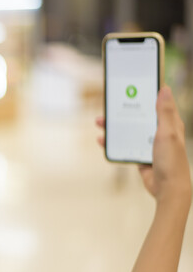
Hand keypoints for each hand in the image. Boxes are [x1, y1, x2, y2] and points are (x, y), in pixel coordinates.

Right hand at [96, 86, 191, 203]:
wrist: (168, 189)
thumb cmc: (171, 161)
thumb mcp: (167, 133)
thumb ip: (164, 112)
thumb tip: (164, 88)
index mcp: (170, 124)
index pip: (158, 102)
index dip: (147, 92)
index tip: (134, 83)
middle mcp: (159, 132)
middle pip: (139, 116)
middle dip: (123, 109)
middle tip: (108, 103)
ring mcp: (149, 144)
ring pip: (129, 130)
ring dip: (115, 126)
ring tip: (99, 122)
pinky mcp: (141, 155)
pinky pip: (124, 145)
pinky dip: (113, 142)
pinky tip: (103, 140)